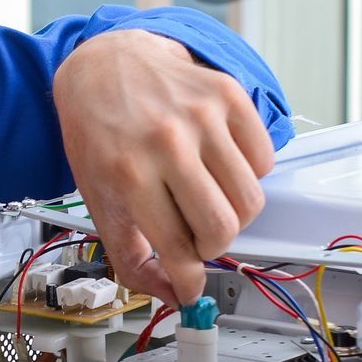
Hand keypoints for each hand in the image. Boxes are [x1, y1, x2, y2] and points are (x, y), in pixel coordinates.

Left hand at [52, 29, 275, 304]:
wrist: (104, 66)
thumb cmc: (99, 134)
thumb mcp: (98, 199)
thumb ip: (130, 256)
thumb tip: (174, 295)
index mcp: (129, 174)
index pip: (179, 248)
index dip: (190, 281)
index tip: (191, 288)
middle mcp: (167, 142)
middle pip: (224, 228)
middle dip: (212, 247)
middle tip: (195, 236)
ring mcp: (202, 115)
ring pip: (250, 199)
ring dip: (233, 214)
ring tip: (206, 200)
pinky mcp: (228, 95)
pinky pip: (263, 160)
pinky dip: (247, 175)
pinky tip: (218, 166)